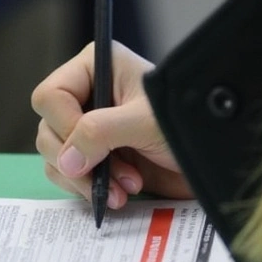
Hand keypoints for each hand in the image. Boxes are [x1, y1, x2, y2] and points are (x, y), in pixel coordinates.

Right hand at [33, 41, 192, 209]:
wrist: (214, 158)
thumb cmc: (187, 125)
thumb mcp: (145, 123)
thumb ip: (101, 133)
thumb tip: (65, 160)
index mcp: (96, 67)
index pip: (50, 96)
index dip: (64, 126)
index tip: (90, 147)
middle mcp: (88, 94)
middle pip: (48, 129)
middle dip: (78, 160)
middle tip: (110, 173)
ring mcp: (90, 128)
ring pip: (55, 157)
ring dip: (86, 179)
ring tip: (125, 187)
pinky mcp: (97, 157)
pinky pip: (70, 176)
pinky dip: (90, 189)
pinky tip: (121, 194)